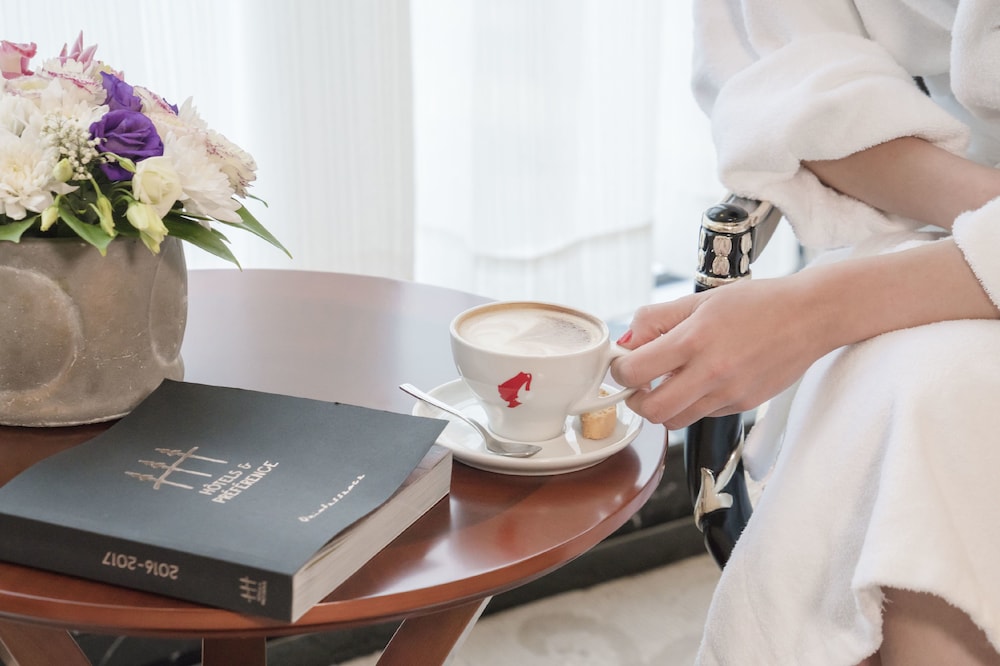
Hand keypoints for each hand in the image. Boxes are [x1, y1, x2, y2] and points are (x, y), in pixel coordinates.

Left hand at [610, 277, 824, 429]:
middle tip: (640, 383)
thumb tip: (626, 343)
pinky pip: (702, 415)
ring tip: (671, 381)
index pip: (635, 371)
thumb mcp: (699, 299)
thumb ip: (656, 320)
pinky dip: (692, 404)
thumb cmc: (756, 303)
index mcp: (695, 339)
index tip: (624, 363)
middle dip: (636, 400)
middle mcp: (712, 372)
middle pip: (652, 411)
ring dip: (663, 406)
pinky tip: (702, 380)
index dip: (620, 370)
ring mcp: (729, 393)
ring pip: (676, 420)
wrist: (810, 316)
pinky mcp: (743, 406)